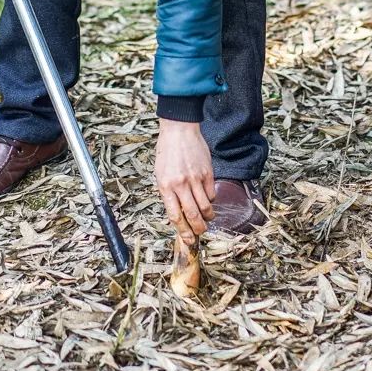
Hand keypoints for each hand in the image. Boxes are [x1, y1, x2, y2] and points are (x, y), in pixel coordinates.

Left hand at [154, 121, 214, 246]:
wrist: (179, 130)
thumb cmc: (167, 153)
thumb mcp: (160, 174)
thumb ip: (168, 194)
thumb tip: (178, 214)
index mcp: (165, 186)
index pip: (176, 216)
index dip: (183, 232)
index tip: (188, 240)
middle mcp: (180, 184)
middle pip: (193, 215)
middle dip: (198, 229)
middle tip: (201, 233)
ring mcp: (195, 178)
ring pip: (206, 207)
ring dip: (208, 217)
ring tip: (207, 218)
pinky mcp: (207, 172)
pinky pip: (212, 194)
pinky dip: (211, 200)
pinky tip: (208, 199)